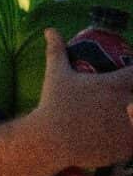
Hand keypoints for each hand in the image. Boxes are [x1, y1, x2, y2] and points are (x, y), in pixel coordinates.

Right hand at [35, 28, 132, 168]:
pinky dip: (132, 137)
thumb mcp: (56, 74)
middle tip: (127, 96)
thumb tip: (50, 29)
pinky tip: (124, 134)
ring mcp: (130, 126)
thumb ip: (57, 50)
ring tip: (127, 114)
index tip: (130, 74)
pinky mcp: (129, 146)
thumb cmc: (54, 104)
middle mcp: (127, 103)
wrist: (52, 140)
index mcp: (114, 84)